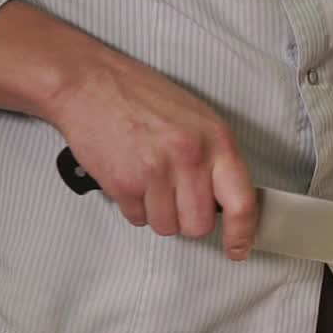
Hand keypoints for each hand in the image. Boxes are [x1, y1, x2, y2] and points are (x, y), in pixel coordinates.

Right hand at [46, 54, 256, 253]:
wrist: (90, 84)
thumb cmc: (143, 98)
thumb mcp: (197, 119)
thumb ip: (216, 159)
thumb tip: (229, 201)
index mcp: (216, 140)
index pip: (242, 202)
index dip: (242, 233)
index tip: (238, 249)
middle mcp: (190, 157)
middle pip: (199, 225)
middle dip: (187, 219)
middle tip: (176, 195)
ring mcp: (156, 172)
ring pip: (167, 227)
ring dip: (158, 213)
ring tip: (149, 179)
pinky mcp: (124, 184)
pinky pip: (137, 219)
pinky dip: (133, 206)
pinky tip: (130, 176)